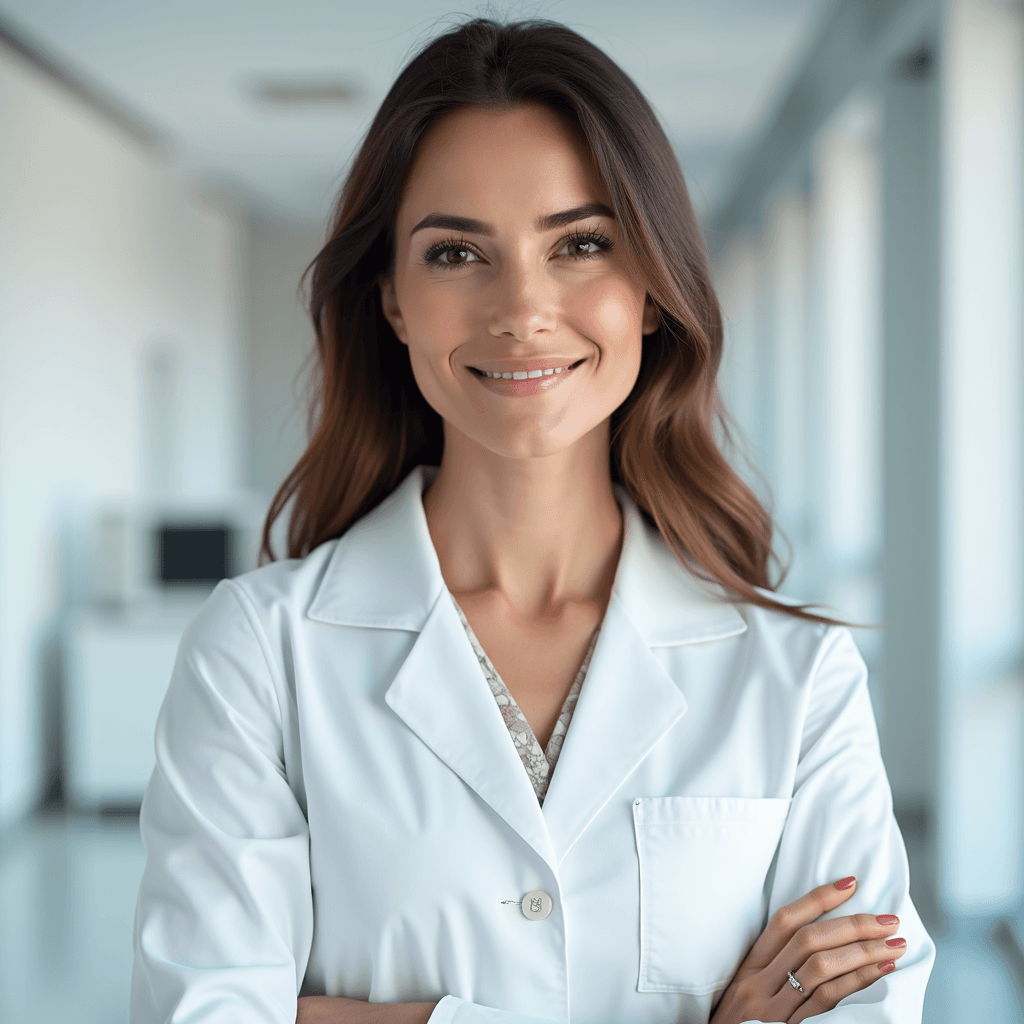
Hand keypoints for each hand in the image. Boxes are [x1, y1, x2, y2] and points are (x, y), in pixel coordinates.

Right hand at [709, 877, 906, 1023]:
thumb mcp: (745, 990)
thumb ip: (774, 967)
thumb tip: (822, 938)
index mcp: (750, 967)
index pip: (785, 921)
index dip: (818, 899)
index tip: (850, 884)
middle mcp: (759, 983)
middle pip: (808, 941)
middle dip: (852, 925)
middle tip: (887, 919)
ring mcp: (776, 1009)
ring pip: (821, 968)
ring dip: (863, 952)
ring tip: (894, 944)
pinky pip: (829, 1001)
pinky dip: (858, 981)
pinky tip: (881, 972)